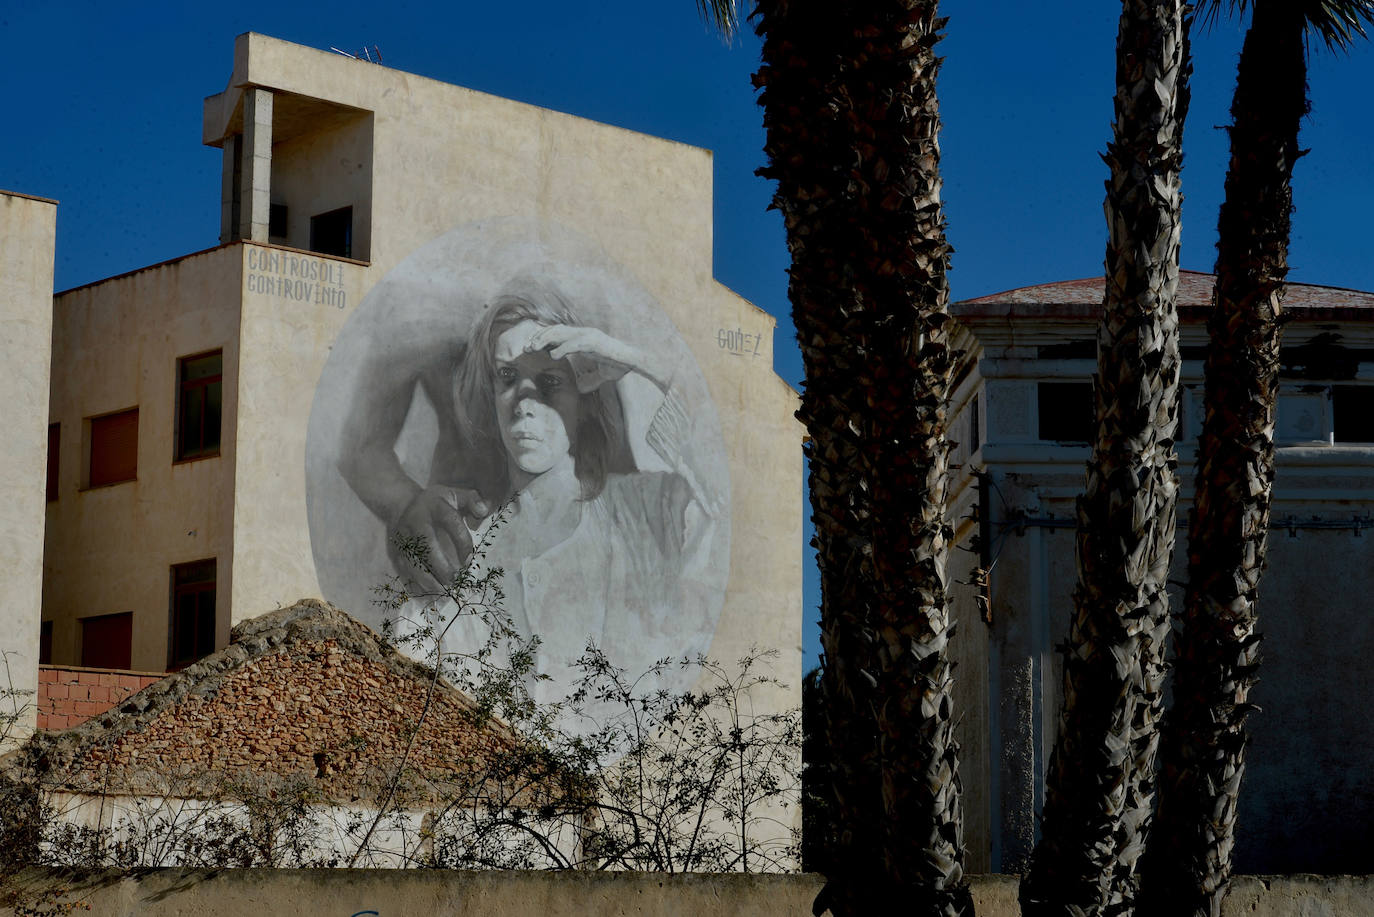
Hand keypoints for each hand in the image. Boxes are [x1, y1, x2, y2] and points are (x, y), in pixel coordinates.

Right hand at [388, 486, 488, 590]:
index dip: (462, 542)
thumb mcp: (455, 494)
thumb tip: (483, 511)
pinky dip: (415, 582)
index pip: (451, 522)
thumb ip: (473, 500)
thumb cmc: (436, 503)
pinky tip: (429, 593)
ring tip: (443, 592)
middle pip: (426, 545)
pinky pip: (404, 568)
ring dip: (427, 578)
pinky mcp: (395, 549)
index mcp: (435, 505)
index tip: (469, 561)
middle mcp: (416, 520)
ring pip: (412, 560)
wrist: (401, 503)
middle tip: (455, 581)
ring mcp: (402, 536)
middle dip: (441, 566)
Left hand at [525, 325, 657, 392]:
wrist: (635, 362)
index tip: (530, 348)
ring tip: (534, 348)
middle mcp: (584, 333)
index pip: (558, 334)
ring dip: (545, 340)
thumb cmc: (619, 365)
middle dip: (539, 337)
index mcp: (583, 338)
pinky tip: (553, 355)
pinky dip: (563, 347)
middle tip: (526, 347)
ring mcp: (590, 335)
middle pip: (555, 330)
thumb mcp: (601, 374)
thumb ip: (591, 379)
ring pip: (562, 333)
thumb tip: (581, 388)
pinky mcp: (595, 341)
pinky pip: (575, 343)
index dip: (543, 339)